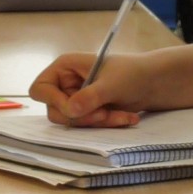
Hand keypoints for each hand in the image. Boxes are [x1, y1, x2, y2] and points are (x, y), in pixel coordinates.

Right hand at [28, 50, 145, 127]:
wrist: (152, 82)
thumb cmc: (131, 73)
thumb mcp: (112, 84)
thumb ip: (90, 96)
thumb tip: (70, 110)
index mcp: (64, 67)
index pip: (40, 89)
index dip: (52, 101)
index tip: (72, 108)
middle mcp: (65, 84)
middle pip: (56, 111)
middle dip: (82, 116)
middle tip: (104, 114)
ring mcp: (75, 99)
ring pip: (73, 122)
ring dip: (97, 122)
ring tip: (121, 115)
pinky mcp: (87, 112)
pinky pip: (87, 126)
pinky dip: (105, 125)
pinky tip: (125, 118)